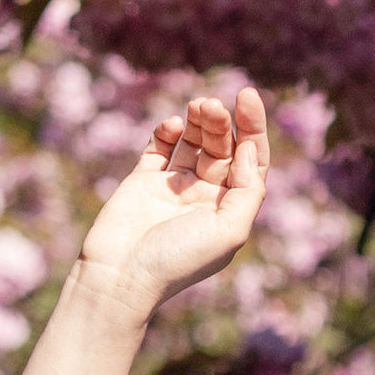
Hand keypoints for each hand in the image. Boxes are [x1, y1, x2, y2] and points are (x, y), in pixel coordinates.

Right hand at [76, 86, 270, 315]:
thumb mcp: (229, 231)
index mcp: (230, 208)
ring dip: (198, 121)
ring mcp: (172, 187)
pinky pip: (159, 148)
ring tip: (198, 106)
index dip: (253, 128)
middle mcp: (205, 196)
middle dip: (221, 122)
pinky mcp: (142, 181)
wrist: (121, 276)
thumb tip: (248, 149)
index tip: (247, 97)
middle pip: (222, 146)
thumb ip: (248, 189)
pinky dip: (167, 132)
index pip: (250, 160)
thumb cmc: (178, 260)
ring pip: (193, 142)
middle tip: (211, 104)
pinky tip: (172, 126)